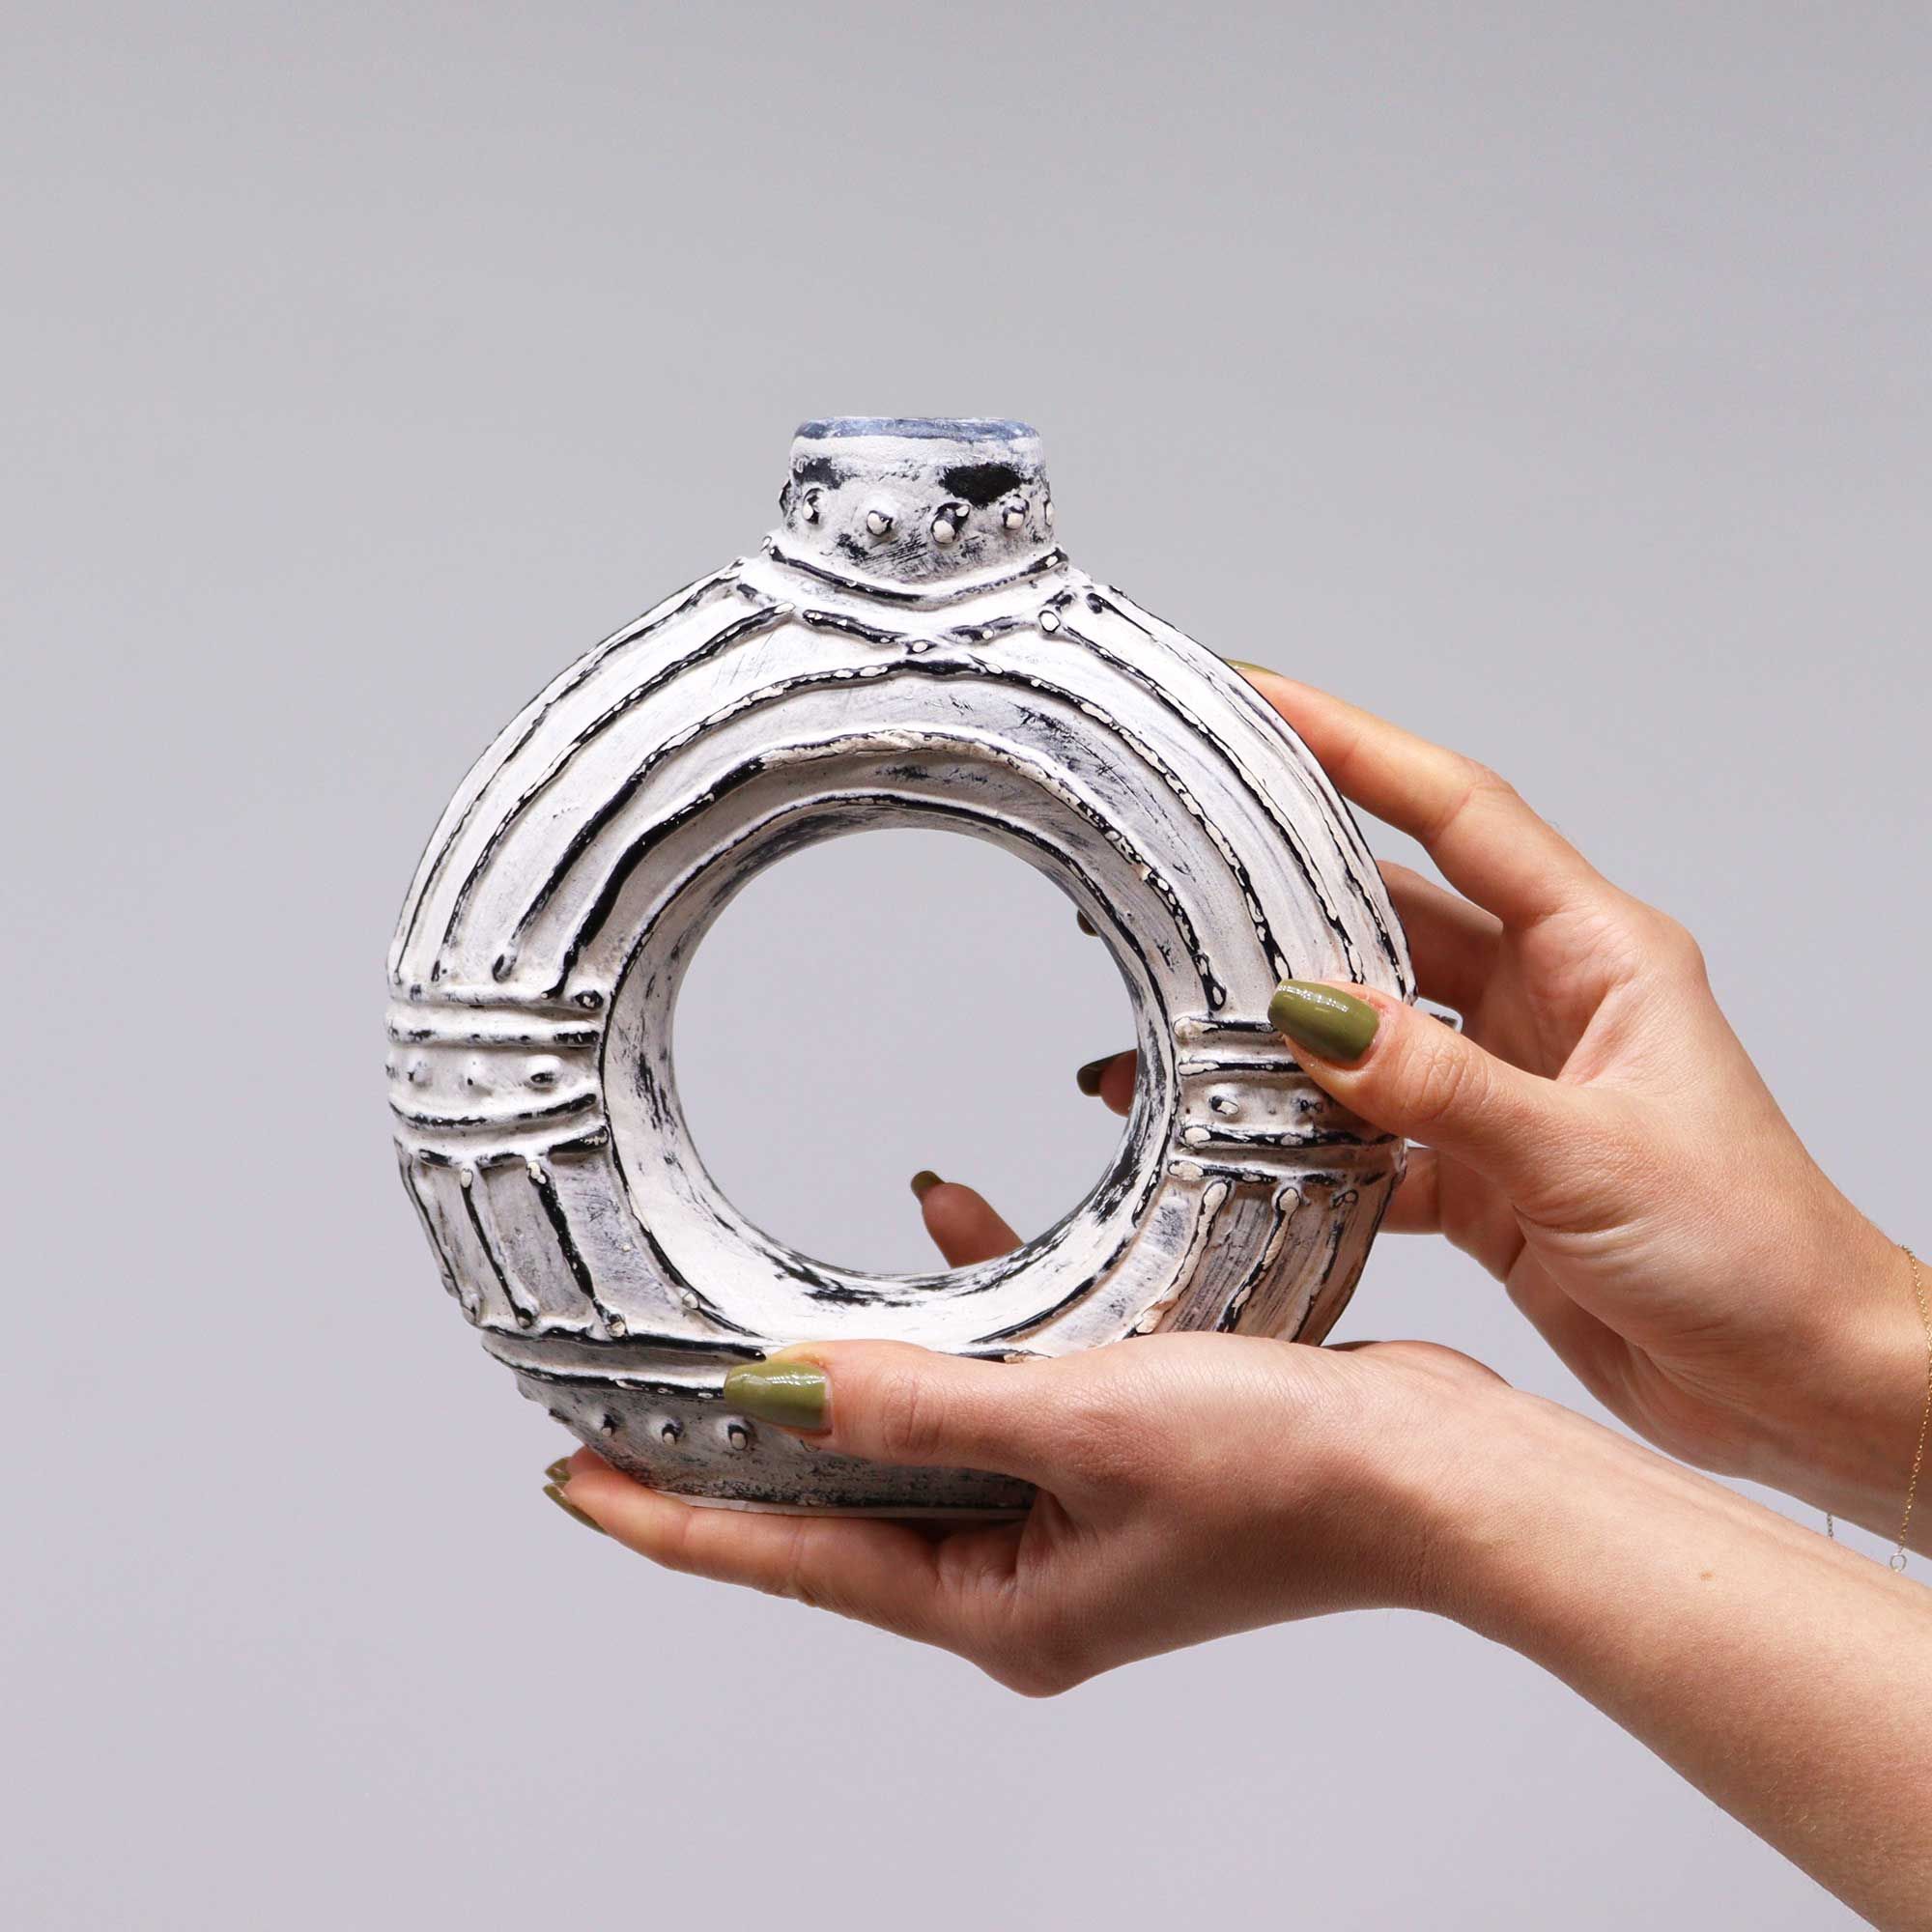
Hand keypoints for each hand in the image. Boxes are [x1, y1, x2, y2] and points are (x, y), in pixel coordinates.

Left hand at [554, 1327, 1502, 1693]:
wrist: (1445, 1477)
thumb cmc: (1292, 1474)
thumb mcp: (1079, 1423)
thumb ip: (918, 1407)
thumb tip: (772, 1390)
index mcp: (1000, 1605)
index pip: (790, 1560)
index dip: (671, 1517)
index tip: (568, 1476)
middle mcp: (1023, 1576)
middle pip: (840, 1506)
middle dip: (745, 1447)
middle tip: (638, 1398)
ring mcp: (1073, 1522)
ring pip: (920, 1441)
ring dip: (861, 1369)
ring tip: (777, 1310)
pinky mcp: (1119, 1462)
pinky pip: (1005, 1395)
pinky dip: (972, 1325)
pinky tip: (953, 1234)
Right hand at [1079, 671, 1914, 1535]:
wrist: (1801, 1387)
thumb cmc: (1754, 1253)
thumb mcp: (1585, 1156)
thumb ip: (1439, 1087)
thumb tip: (1312, 1013)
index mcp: (1598, 955)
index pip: (1459, 813)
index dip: (1356, 745)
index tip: (1261, 698)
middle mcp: (1548, 1004)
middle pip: (1392, 916)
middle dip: (1285, 898)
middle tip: (1178, 875)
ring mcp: (1509, 1087)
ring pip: (1368, 1033)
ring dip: (1281, 1042)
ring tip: (1175, 1041)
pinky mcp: (1484, 1173)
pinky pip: (1370, 1136)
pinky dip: (1308, 1147)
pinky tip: (1239, 1154)